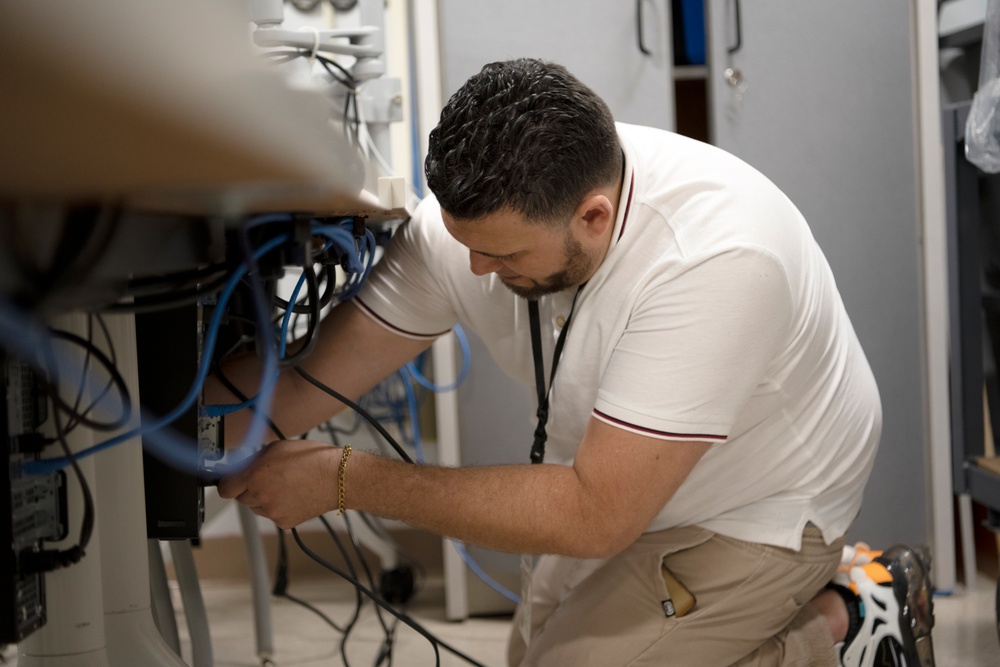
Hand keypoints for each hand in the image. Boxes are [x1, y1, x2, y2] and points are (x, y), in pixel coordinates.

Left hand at [217, 439, 340, 528]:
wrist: (338, 478)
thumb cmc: (312, 459)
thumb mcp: (276, 448)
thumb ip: (253, 460)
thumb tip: (238, 469)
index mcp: (255, 475)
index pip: (224, 488)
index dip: (228, 483)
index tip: (232, 481)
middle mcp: (260, 496)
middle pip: (240, 498)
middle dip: (249, 488)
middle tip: (268, 478)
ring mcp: (272, 512)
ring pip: (256, 508)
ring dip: (263, 498)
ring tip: (285, 485)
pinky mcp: (284, 522)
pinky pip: (272, 515)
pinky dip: (278, 507)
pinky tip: (293, 495)